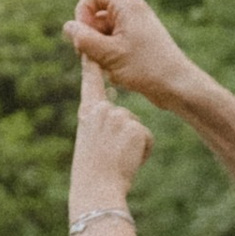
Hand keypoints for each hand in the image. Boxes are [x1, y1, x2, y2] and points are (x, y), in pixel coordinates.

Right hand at [65, 0, 202, 111]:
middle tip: (91, 56)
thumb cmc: (146, 68)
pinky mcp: (137, 39)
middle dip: (89, 34)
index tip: (85, 35)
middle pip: (95, 12)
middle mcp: (131, 9)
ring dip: (98, 48)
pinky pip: (113, 41)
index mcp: (126, 4)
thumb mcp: (108, 54)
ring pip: (102, 30)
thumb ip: (84, 39)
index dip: (82, 12)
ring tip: (108, 67)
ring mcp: (135, 25)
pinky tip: (116, 72)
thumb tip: (67, 26)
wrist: (177, 85)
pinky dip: (109, 55)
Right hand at [69, 57, 150, 214]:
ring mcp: (119, 117)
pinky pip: (145, 138)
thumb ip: (101, 124)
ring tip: (118, 159)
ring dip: (133, 145)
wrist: (97, 188)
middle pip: (124, 115)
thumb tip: (120, 116)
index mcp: (88, 112)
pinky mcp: (135, 127)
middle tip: (111, 154)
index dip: (92, 65)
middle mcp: (102, 110)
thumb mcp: (92, 142)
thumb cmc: (92, 171)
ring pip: (136, 128)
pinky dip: (142, 152)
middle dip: (124, 136)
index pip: (90, 82)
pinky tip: (129, 161)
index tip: (89, 47)